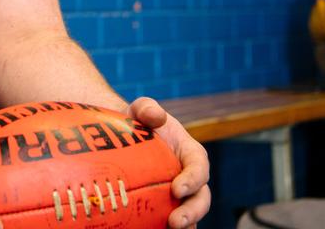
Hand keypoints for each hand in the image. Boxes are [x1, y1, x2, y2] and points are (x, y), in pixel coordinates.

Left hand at [129, 97, 210, 228]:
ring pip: (190, 214)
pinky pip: (168, 220)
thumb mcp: (140, 110)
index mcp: (190, 154)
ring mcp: (180, 195)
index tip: (176, 189)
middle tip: (175, 222)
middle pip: (201, 198)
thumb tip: (156, 116)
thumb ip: (148, 108)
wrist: (123, 139)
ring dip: (185, 225)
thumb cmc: (137, 123)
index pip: (199, 168)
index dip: (193, 180)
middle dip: (192, 212)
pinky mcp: (165, 206)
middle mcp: (190, 178)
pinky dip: (163, 227)